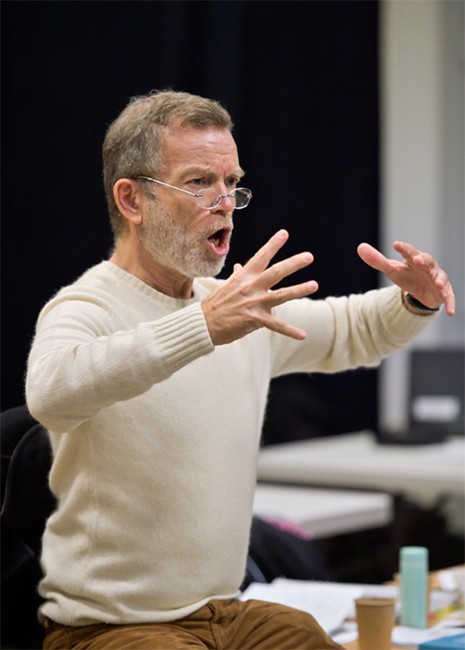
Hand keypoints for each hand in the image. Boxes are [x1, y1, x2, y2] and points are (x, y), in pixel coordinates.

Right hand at [202, 229, 318, 344]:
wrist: (203, 324)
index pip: (260, 257)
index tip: (284, 233)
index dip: (272, 245)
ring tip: (314, 285)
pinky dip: (290, 331)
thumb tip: (239, 267)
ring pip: (281, 295)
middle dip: (293, 263)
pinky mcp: (255, 320)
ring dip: (299, 290)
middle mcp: (250, 287)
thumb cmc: (215, 305)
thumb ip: (237, 277)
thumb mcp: (225, 286)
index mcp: (244, 277)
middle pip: (276, 272)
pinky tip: (303, 335)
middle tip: (309, 256)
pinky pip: (276, 325)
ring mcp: (253, 303)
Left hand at [357, 240, 455, 315]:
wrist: (420, 290)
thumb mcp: (391, 270)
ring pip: (440, 277)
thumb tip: (360, 247)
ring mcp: (437, 278)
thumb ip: (377, 260)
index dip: (404, 248)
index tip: (396, 245)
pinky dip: (450, 303)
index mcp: (414, 259)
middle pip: (427, 260)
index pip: (409, 252)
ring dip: (440, 280)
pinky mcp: (444, 292)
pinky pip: (448, 297)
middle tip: (417, 260)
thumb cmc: (406, 276)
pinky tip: (450, 313)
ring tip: (437, 283)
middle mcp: (428, 266)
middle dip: (423, 260)